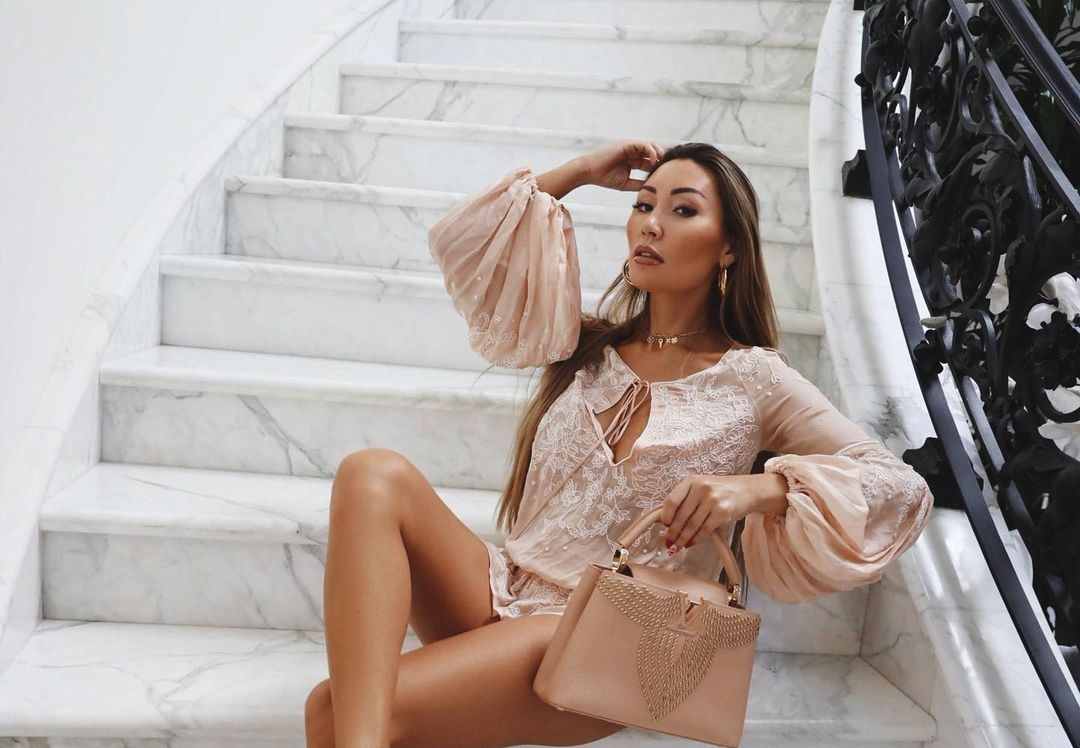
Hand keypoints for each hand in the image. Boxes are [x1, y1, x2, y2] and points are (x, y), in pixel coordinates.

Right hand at [579, 140, 665, 191]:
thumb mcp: (626, 183)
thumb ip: (639, 183)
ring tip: (662, 166)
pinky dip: (652, 152)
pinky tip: (654, 161)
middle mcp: (634, 152)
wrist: (590, 171)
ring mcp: (631, 147)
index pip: (651, 162)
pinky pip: (645, 145)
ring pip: (652, 147)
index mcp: (634, 161)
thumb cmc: (605, 177)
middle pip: (654, 153)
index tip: (667, 176)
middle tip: (669, 169)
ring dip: (659, 155)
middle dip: (663, 160)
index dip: (659, 168)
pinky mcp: (628, 143)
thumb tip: (653, 188)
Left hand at [659, 473, 787, 552]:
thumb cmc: (720, 490)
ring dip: (682, 539)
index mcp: (692, 481)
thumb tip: (665, 520)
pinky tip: (690, 544)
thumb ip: (685, 499)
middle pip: (681, 516)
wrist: (748, 490)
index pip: (672, 500)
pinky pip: (704, 530)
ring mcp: (712, 500)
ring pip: (692, 525)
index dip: (666, 516)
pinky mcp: (722, 512)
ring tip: (676, 547)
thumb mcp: (701, 487)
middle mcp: (701, 488)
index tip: (664, 525)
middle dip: (673, 532)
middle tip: (668, 542)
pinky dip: (696, 539)